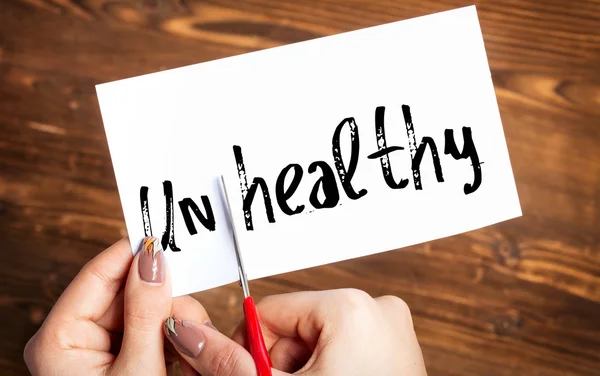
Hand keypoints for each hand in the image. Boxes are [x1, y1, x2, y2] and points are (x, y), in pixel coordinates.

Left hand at [24, 237, 179, 375]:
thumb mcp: (137, 369)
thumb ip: (146, 313)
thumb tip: (153, 260)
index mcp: (58, 340)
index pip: (96, 275)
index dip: (132, 253)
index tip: (165, 238)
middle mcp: (71, 338)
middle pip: (124, 290)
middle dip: (161, 298)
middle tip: (189, 313)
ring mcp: (94, 347)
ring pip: (141, 307)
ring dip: (170, 319)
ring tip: (187, 343)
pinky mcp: (115, 356)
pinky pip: (146, 327)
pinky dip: (168, 334)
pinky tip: (179, 352)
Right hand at [165, 288, 426, 375]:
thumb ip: (228, 362)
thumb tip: (187, 335)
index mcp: (350, 307)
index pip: (268, 312)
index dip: (252, 351)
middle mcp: (376, 309)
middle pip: (294, 328)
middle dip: (282, 367)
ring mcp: (391, 329)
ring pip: (318, 341)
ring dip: (304, 373)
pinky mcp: (397, 349)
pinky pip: (346, 349)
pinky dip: (330, 372)